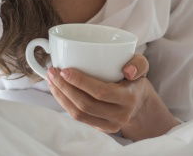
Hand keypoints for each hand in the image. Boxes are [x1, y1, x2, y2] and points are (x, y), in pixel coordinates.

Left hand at [46, 54, 176, 139]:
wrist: (138, 103)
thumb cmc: (134, 79)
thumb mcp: (141, 66)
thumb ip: (138, 64)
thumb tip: (127, 70)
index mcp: (129, 98)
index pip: (101, 92)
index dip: (80, 82)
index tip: (64, 70)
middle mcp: (119, 115)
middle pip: (86, 105)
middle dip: (65, 88)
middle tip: (52, 71)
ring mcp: (109, 125)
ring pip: (79, 114)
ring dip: (61, 96)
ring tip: (51, 80)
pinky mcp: (99, 128)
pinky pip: (78, 118)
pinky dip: (65, 103)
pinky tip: (57, 90)